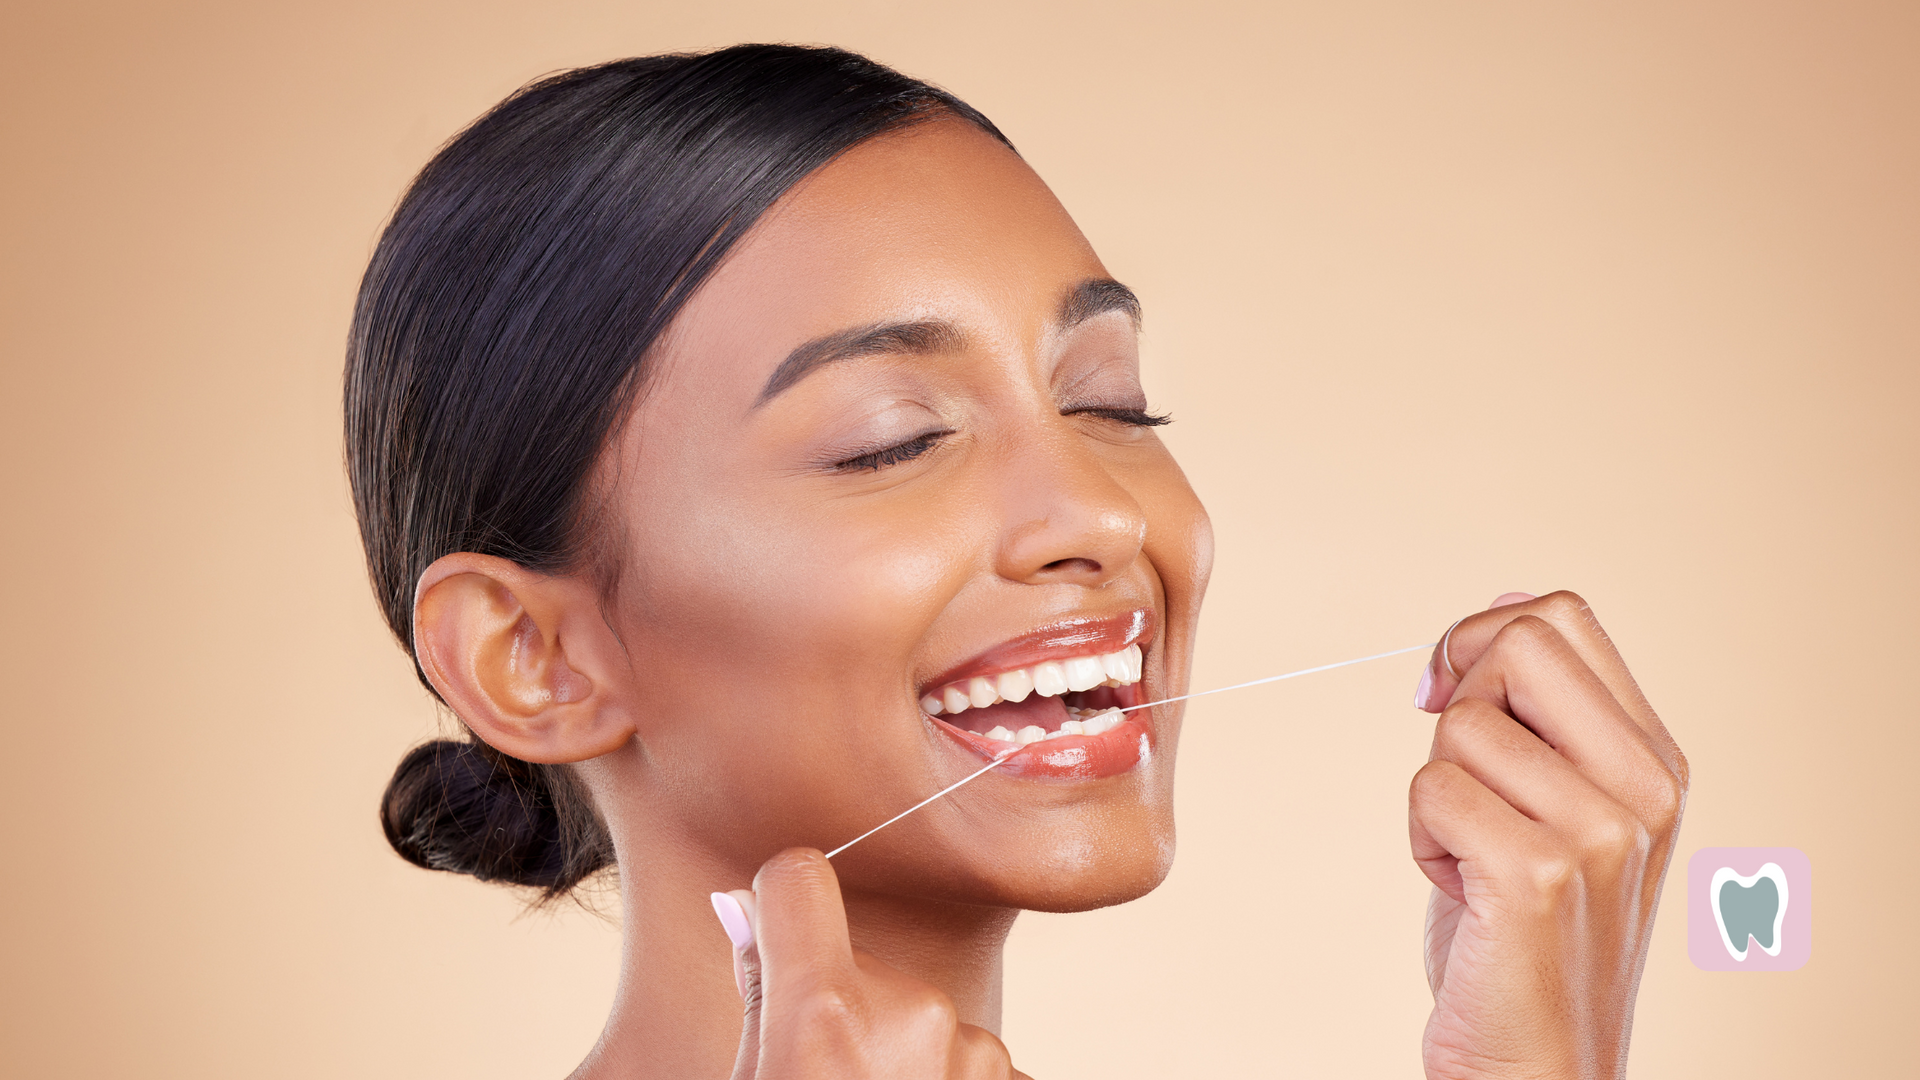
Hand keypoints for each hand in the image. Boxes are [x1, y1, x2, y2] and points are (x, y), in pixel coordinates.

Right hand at [711, 849, 1024, 1079]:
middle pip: (863, 960)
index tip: (776, 934)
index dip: (780, 901)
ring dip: (899, 1048)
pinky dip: (944, 1077)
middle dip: (844, 1005)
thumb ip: (759, 995)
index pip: (800, 878)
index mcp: (824, 1012)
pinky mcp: (1012, 1077)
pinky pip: (966, 1052)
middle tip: (826, 1075)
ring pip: (917, 1009)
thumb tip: (742, 909)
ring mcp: (972, 1048)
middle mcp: (910, 1012)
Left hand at [1409, 592, 1687, 1079]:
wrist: (1539, 1061)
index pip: (1562, 617)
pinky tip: (1461, 889)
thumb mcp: (1552, 803)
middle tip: (1465, 783)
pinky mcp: (1540, 872)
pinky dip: (1422, 840)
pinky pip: (1431, 789)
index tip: (1446, 693)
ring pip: (1459, 725)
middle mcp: (1644, 787)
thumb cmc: (1525, 934)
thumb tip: (1504, 600)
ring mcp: (1600, 830)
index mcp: (1654, 759)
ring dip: (1435, 792)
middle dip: (1457, 702)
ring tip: (1473, 858)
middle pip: (1516, 643)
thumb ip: (1542, 708)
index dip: (1480, 635)